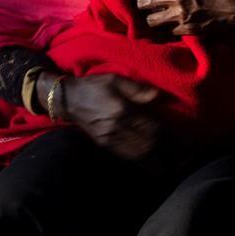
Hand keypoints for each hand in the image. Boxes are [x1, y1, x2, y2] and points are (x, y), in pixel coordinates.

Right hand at [39, 71, 161, 159]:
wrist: (68, 100)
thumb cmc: (93, 86)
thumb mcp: (114, 80)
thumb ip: (136, 89)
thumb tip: (157, 95)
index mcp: (121, 110)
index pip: (149, 126)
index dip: (160, 129)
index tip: (166, 127)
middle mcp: (116, 127)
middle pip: (145, 142)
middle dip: (157, 142)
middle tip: (164, 139)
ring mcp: (109, 138)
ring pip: (137, 152)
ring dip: (149, 151)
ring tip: (155, 147)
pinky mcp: (103, 144)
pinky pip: (125, 154)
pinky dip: (137, 155)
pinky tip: (142, 151)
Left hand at [137, 0, 234, 38]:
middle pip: (145, 2)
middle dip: (143, 3)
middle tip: (147, 5)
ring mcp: (181, 15)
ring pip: (152, 21)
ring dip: (154, 19)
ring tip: (159, 18)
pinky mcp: (188, 29)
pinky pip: (168, 32)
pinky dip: (169, 30)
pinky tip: (174, 27)